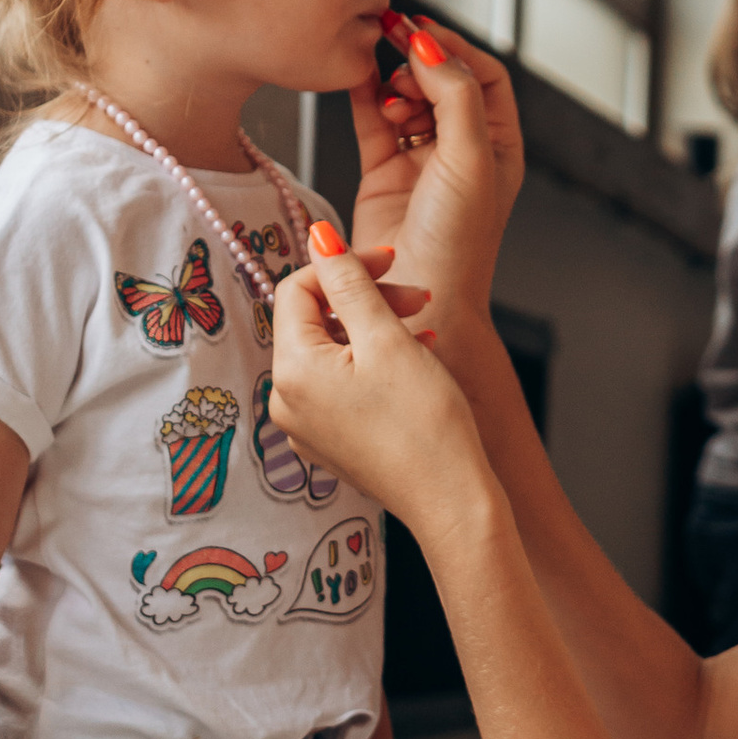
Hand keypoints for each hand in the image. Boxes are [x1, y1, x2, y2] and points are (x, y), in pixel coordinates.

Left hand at [269, 226, 491, 525]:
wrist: (450, 500)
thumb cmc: (425, 427)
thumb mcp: (387, 336)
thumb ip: (348, 281)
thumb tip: (319, 239)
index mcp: (292, 370)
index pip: (299, 289)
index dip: (344, 265)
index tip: (389, 260)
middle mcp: (287, 400)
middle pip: (315, 320)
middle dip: (365, 298)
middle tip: (417, 297)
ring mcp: (307, 425)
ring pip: (332, 351)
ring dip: (375, 328)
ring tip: (424, 332)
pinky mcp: (331, 440)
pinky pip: (341, 384)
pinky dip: (373, 363)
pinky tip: (413, 362)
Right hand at [348, 15, 523, 346]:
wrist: (418, 298)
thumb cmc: (458, 244)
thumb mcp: (470, 159)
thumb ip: (455, 96)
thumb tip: (432, 47)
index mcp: (497, 145)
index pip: (481, 76)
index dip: (453, 48)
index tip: (422, 31)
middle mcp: (461, 149)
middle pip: (442, 80)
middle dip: (419, 60)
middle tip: (396, 43)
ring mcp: (421, 159)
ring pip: (406, 97)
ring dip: (394, 82)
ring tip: (387, 86)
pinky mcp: (383, 171)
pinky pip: (372, 121)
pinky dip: (364, 96)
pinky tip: (357, 78)